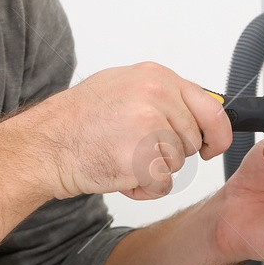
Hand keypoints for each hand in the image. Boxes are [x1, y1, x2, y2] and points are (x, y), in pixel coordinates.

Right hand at [19, 63, 233, 199]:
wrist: (46, 144)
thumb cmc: (78, 119)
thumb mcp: (121, 87)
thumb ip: (160, 94)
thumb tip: (197, 108)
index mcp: (155, 76)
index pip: (210, 106)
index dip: (217, 132)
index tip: (213, 145)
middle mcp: (156, 96)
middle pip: (192, 140)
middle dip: (170, 152)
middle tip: (135, 147)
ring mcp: (150, 126)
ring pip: (178, 164)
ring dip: (153, 170)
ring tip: (120, 156)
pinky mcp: (143, 157)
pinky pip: (163, 184)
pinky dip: (144, 188)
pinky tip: (120, 173)